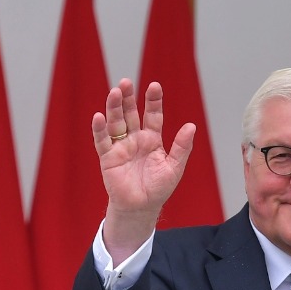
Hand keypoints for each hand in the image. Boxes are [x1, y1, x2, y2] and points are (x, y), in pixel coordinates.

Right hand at [91, 79, 195, 256]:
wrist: (142, 207)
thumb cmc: (158, 188)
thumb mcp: (174, 167)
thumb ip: (181, 147)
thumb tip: (191, 126)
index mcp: (152, 140)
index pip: (153, 116)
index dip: (153, 101)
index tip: (155, 86)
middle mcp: (135, 139)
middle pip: (130, 114)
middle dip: (128, 98)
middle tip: (126, 82)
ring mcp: (120, 147)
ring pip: (116, 123)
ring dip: (114, 108)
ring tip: (115, 92)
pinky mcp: (108, 158)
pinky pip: (102, 141)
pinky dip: (99, 129)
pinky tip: (99, 116)